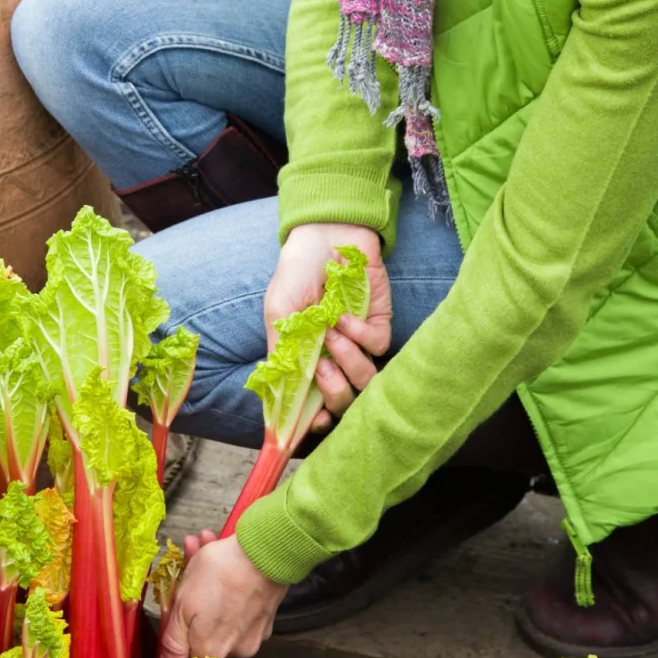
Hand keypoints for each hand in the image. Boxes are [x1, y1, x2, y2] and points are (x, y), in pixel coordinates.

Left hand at [156, 530, 287, 657]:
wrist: (266, 551)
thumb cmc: (220, 575)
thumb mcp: (184, 606)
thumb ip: (174, 642)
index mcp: (212, 651)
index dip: (182, 649)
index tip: (177, 624)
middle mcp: (236, 648)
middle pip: (205, 631)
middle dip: (191, 600)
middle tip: (185, 568)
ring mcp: (255, 630)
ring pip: (222, 609)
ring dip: (207, 580)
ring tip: (199, 545)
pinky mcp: (267, 612)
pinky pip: (241, 600)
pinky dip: (229, 581)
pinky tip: (219, 550)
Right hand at [264, 221, 390, 430]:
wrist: (323, 235)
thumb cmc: (296, 273)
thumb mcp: (278, 315)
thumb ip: (281, 354)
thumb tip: (281, 396)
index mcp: (309, 360)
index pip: (318, 402)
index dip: (317, 419)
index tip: (313, 422)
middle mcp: (335, 357)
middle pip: (346, 399)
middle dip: (334, 392)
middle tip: (319, 367)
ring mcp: (359, 341)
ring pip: (366, 378)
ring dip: (347, 362)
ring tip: (330, 336)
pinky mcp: (379, 322)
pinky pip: (377, 345)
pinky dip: (358, 334)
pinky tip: (343, 315)